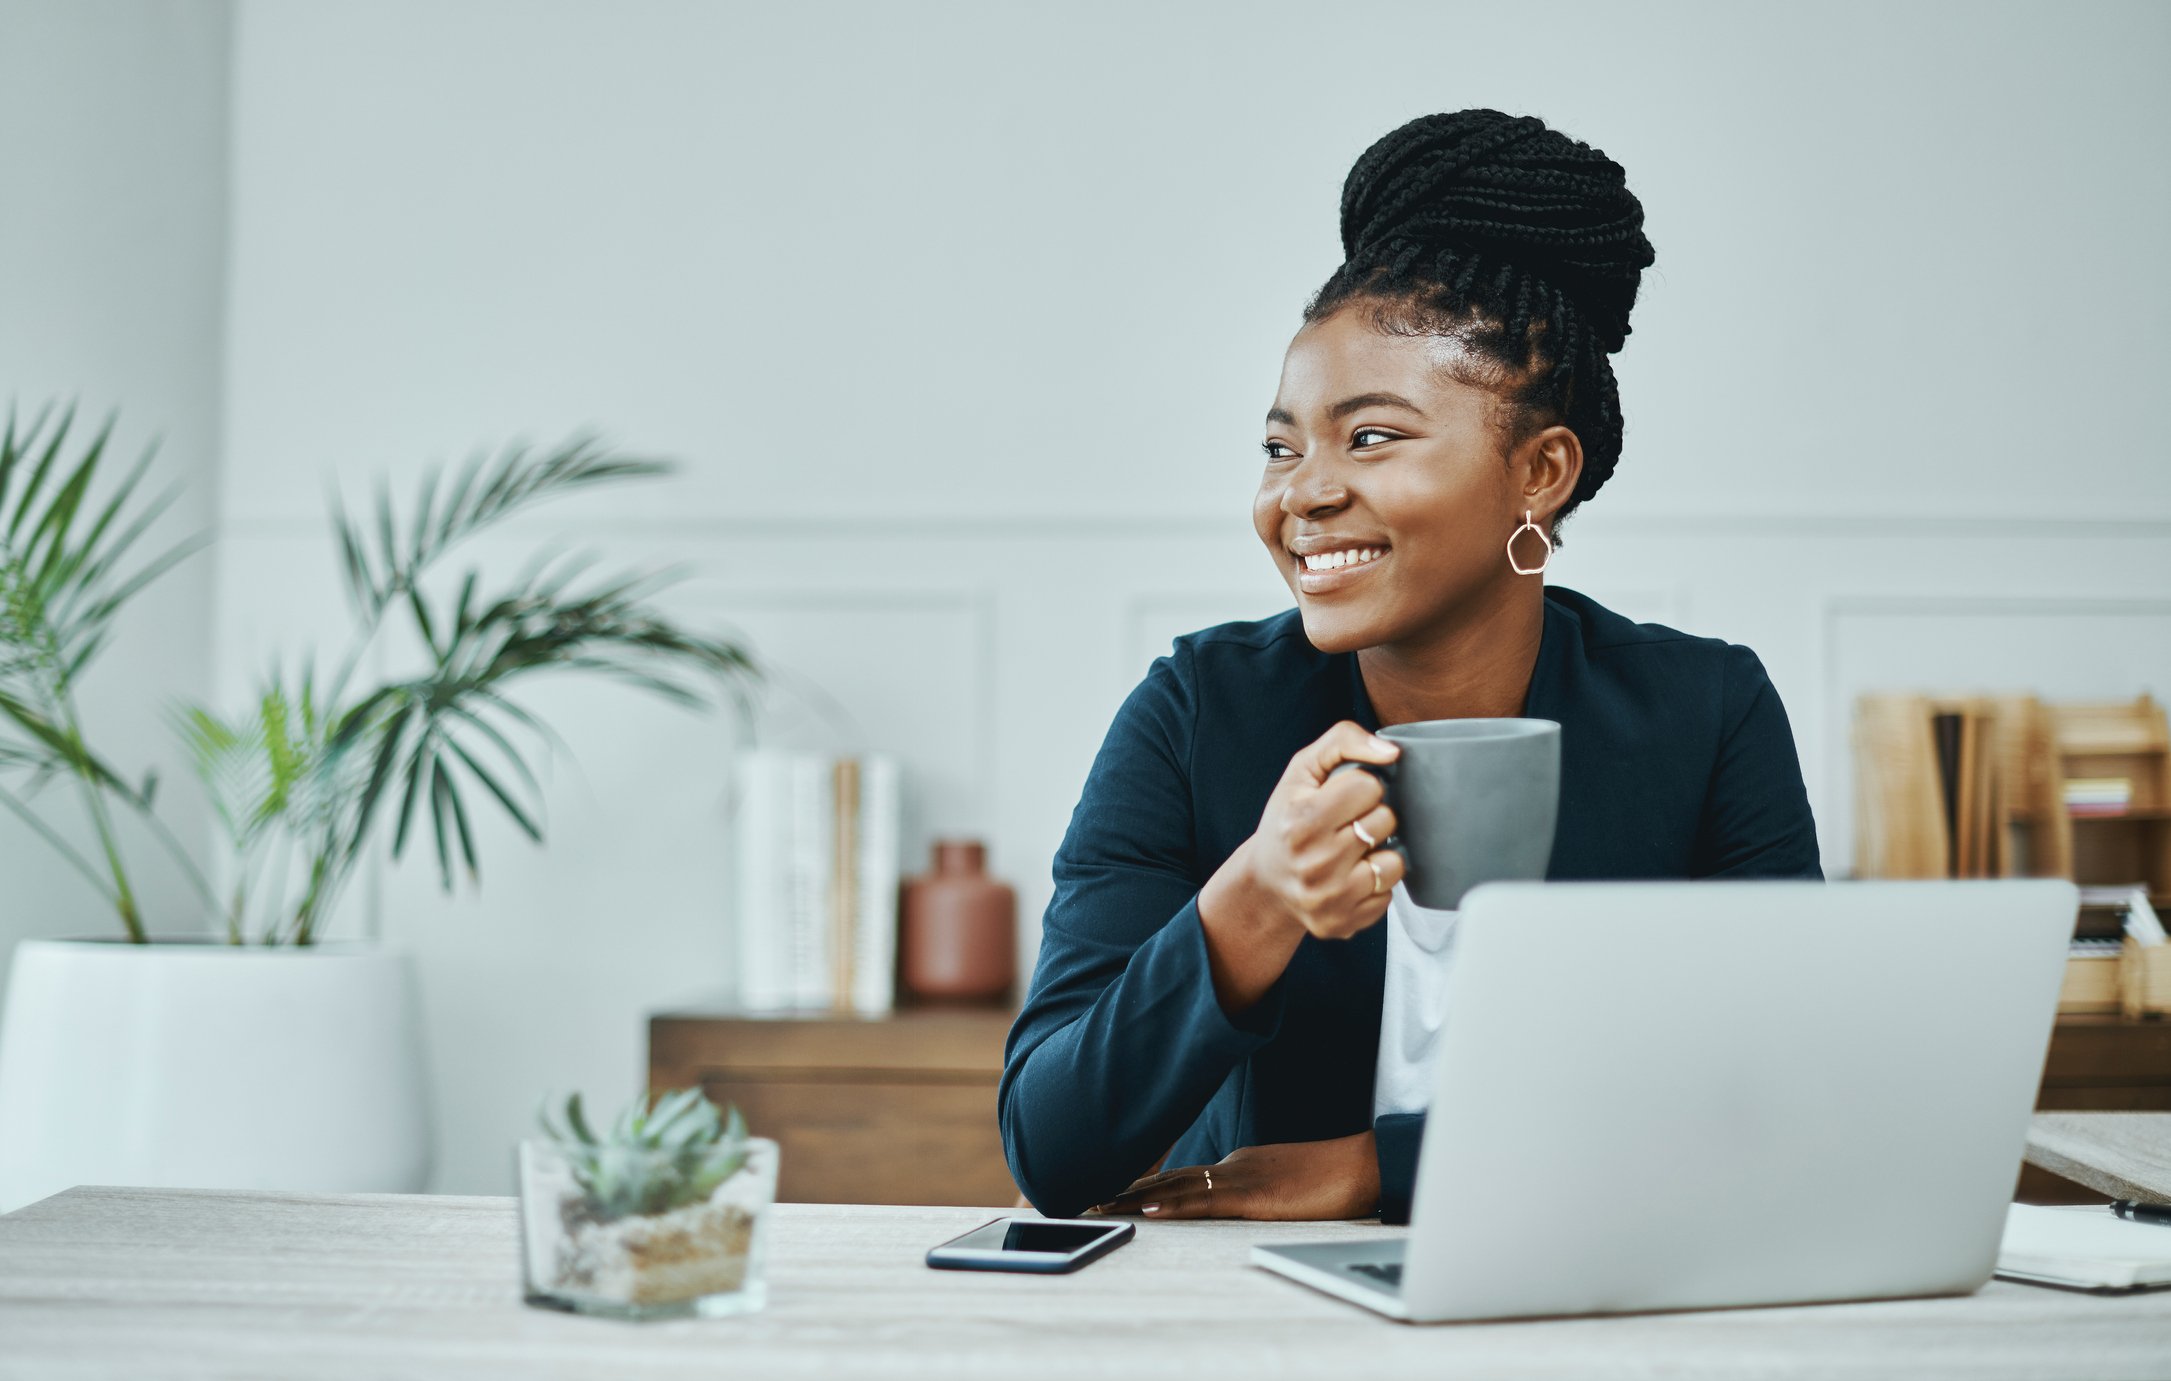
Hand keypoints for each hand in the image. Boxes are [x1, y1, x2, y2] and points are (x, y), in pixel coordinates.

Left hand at [1091, 1132, 1379, 1220]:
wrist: (1362, 1165)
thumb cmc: (1330, 1177)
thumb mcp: (1281, 1181)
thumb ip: (1253, 1188)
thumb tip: (1232, 1200)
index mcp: (1235, 1166)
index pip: (1177, 1173)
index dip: (1139, 1180)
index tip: (1106, 1187)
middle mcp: (1229, 1168)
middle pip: (1166, 1177)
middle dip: (1122, 1188)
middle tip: (1083, 1197)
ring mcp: (1240, 1180)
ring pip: (1176, 1188)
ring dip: (1134, 1198)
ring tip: (1096, 1206)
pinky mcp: (1254, 1197)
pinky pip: (1207, 1202)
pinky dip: (1174, 1204)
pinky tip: (1149, 1209)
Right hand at [1243, 720, 1404, 941]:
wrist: (1266, 882)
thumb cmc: (1287, 819)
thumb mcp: (1302, 770)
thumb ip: (1343, 741)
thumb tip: (1392, 753)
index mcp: (1302, 821)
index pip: (1368, 786)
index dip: (1360, 787)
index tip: (1341, 798)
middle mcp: (1316, 864)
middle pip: (1385, 821)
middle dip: (1371, 817)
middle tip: (1345, 825)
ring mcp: (1330, 898)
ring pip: (1394, 862)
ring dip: (1379, 853)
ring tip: (1353, 852)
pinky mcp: (1343, 923)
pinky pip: (1388, 894)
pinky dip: (1375, 884)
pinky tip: (1351, 877)